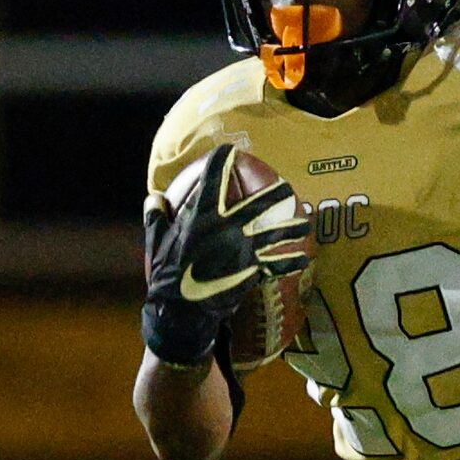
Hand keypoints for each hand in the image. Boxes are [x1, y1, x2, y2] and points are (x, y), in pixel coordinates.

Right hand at [141, 144, 308, 365]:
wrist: (181, 308)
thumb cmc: (167, 273)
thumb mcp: (155, 240)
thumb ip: (156, 217)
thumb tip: (153, 199)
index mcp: (202, 216)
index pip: (212, 180)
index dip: (221, 161)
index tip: (229, 151)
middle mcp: (227, 228)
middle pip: (257, 205)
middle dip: (274, 195)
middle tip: (287, 189)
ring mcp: (243, 249)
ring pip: (275, 235)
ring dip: (292, 229)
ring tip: (306, 224)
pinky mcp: (252, 271)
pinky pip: (277, 265)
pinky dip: (291, 263)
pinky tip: (303, 260)